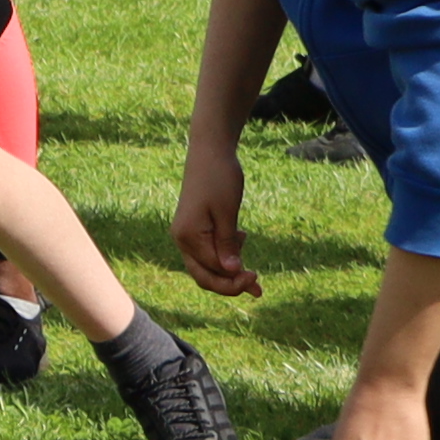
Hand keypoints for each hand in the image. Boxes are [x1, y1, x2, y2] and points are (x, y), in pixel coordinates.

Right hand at [173, 142, 260, 296]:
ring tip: (254, 268)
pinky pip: (208, 251)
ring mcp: (186, 234)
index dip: (234, 280)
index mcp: (188, 236)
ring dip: (230, 270)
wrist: (210, 151)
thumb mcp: (227, 212)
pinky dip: (225, 254)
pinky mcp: (194, 228)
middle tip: (258, 287)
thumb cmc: (219, 178)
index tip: (257, 277)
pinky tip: (241, 239)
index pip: (211, 271)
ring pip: (207, 265)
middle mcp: (182, 239)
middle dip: (230, 284)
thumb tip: (231, 272)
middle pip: (204, 275)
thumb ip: (227, 244)